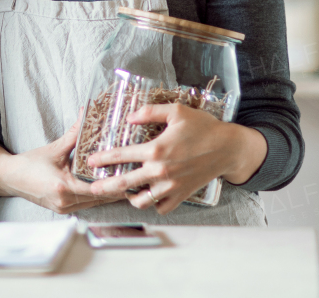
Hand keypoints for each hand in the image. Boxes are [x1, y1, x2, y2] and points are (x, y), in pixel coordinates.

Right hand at [0, 118, 127, 214]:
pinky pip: (87, 204)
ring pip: (95, 203)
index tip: (132, 175)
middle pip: (100, 198)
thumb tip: (87, 112)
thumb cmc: (30, 163)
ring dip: (110, 194)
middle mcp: (65, 202)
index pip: (97, 188)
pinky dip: (98, 196)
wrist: (10, 178)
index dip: (116, 183)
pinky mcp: (64, 210)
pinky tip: (109, 188)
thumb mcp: (54, 148)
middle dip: (118, 189)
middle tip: (136, 179)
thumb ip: (74, 134)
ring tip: (128, 183)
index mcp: (63, 187)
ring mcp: (64, 208)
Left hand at [85, 104, 267, 214]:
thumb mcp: (176, 111)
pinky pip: (161, 206)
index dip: (103, 159)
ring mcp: (171, 186)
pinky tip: (148, 196)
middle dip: (105, 186)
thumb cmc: (203, 127)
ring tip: (123, 193)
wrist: (227, 148)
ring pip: (142, 200)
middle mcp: (160, 171)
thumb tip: (129, 118)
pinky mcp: (181, 194)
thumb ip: (149, 112)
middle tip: (93, 188)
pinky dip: (153, 204)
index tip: (90, 161)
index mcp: (156, 149)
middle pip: (125, 183)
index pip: (122, 156)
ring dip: (129, 197)